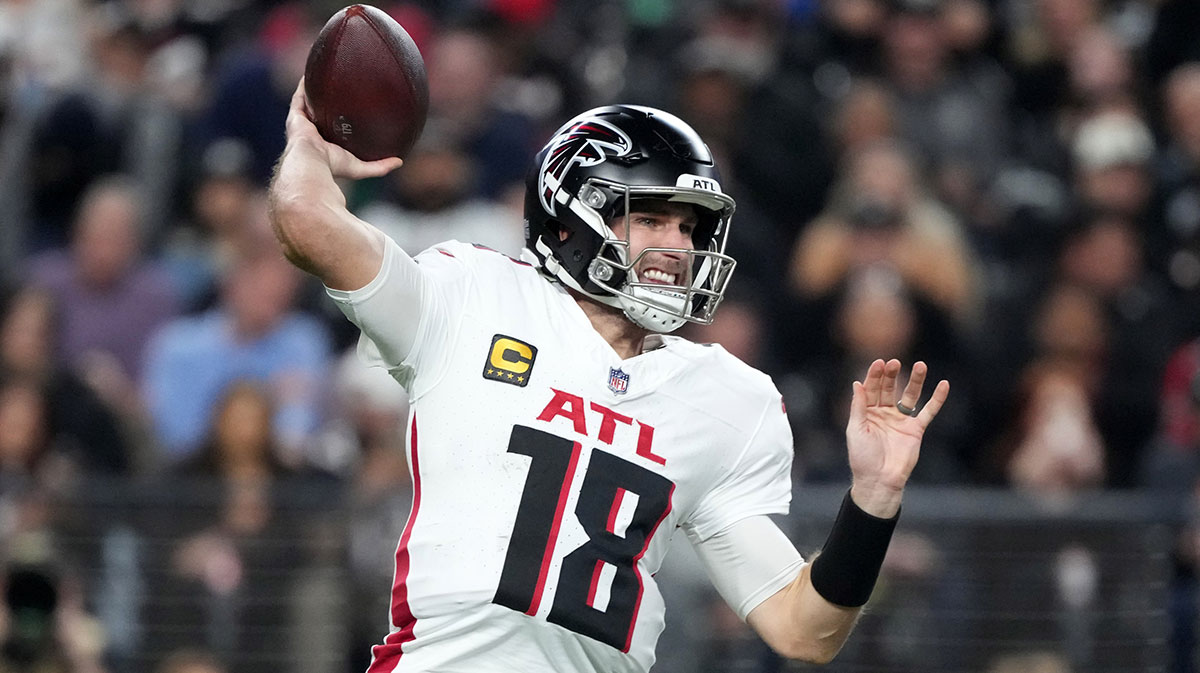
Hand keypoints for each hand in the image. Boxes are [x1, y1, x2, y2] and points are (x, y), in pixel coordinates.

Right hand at [284, 78, 402, 179]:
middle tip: (339, 88)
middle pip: (320, 113)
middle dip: (327, 102)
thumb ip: (379, 166)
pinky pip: (300, 96)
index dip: (339, 120)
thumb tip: (399, 161)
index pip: (332, 130)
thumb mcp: (361, 168)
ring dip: (315, 90)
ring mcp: (302, 123)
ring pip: (309, 102)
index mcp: (324, 145)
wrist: (312, 163)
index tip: (350, 110)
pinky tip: (313, 71)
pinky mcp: (295, 115)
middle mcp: (312, 133)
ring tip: (325, 75)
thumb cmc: (333, 167)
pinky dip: (305, 84)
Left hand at [847, 359, 948, 516]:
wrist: (879, 480)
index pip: (871, 389)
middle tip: (894, 362)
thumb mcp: (856, 429)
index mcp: (867, 412)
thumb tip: (857, 383)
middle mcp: (884, 413)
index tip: (879, 363)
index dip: (875, 376)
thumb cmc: (862, 457)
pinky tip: (944, 385)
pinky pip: (928, 411)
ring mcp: (901, 420)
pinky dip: (937, 399)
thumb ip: (858, 406)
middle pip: (889, 388)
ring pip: (910, 396)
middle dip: (891, 375)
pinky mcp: (916, 430)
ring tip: (920, 365)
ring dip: (915, 381)